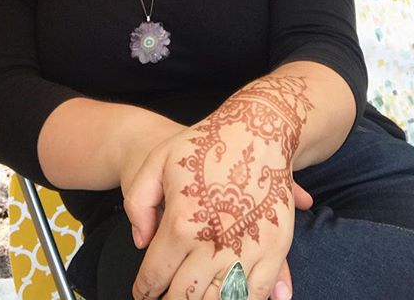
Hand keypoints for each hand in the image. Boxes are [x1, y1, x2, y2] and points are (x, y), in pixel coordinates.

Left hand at [124, 76, 312, 299]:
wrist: (257, 130)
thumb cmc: (206, 144)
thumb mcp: (158, 161)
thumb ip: (137, 203)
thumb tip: (142, 242)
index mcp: (181, 224)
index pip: (155, 276)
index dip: (144, 290)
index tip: (143, 294)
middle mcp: (213, 244)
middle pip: (185, 297)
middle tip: (164, 299)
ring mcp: (247, 249)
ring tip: (194, 296)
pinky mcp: (275, 249)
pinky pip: (257, 294)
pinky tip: (227, 297)